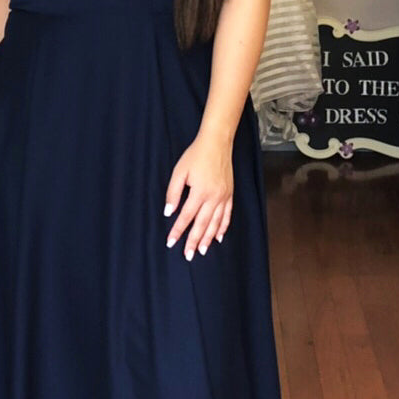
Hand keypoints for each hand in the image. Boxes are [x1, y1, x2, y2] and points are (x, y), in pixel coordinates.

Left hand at [163, 129, 232, 259]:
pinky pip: (227, 215)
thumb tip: (168, 212)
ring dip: (208, 238)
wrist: (217, 143)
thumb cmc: (196, 156)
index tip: (170, 242)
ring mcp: (224, 197)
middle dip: (193, 241)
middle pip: (202, 224)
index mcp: (199, 192)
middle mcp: (213, 197)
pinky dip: (223, 227)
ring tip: (202, 251)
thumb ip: (173, 193)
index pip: (186, 217)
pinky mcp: (230, 194)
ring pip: (216, 223)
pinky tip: (219, 237)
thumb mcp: (179, 172)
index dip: (178, 231)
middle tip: (188, 255)